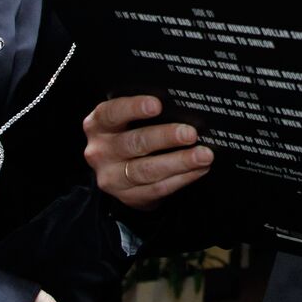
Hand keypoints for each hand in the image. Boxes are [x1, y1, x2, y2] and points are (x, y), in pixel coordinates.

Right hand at [84, 95, 213, 209]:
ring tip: (203, 155)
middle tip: (190, 134)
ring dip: (180, 162)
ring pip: (148, 170)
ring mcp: (112, 177)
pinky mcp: (128, 196)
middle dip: (166, 137)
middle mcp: (101, 151)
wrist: (117, 172)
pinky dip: (182, 178)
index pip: (112, 113)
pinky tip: (198, 170)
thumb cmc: (128, 135)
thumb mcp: (125, 121)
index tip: (157, 105)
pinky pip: (158, 188)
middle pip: (134, 143)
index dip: (133, 108)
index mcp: (98, 125)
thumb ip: (143, 113)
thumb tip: (181, 106)